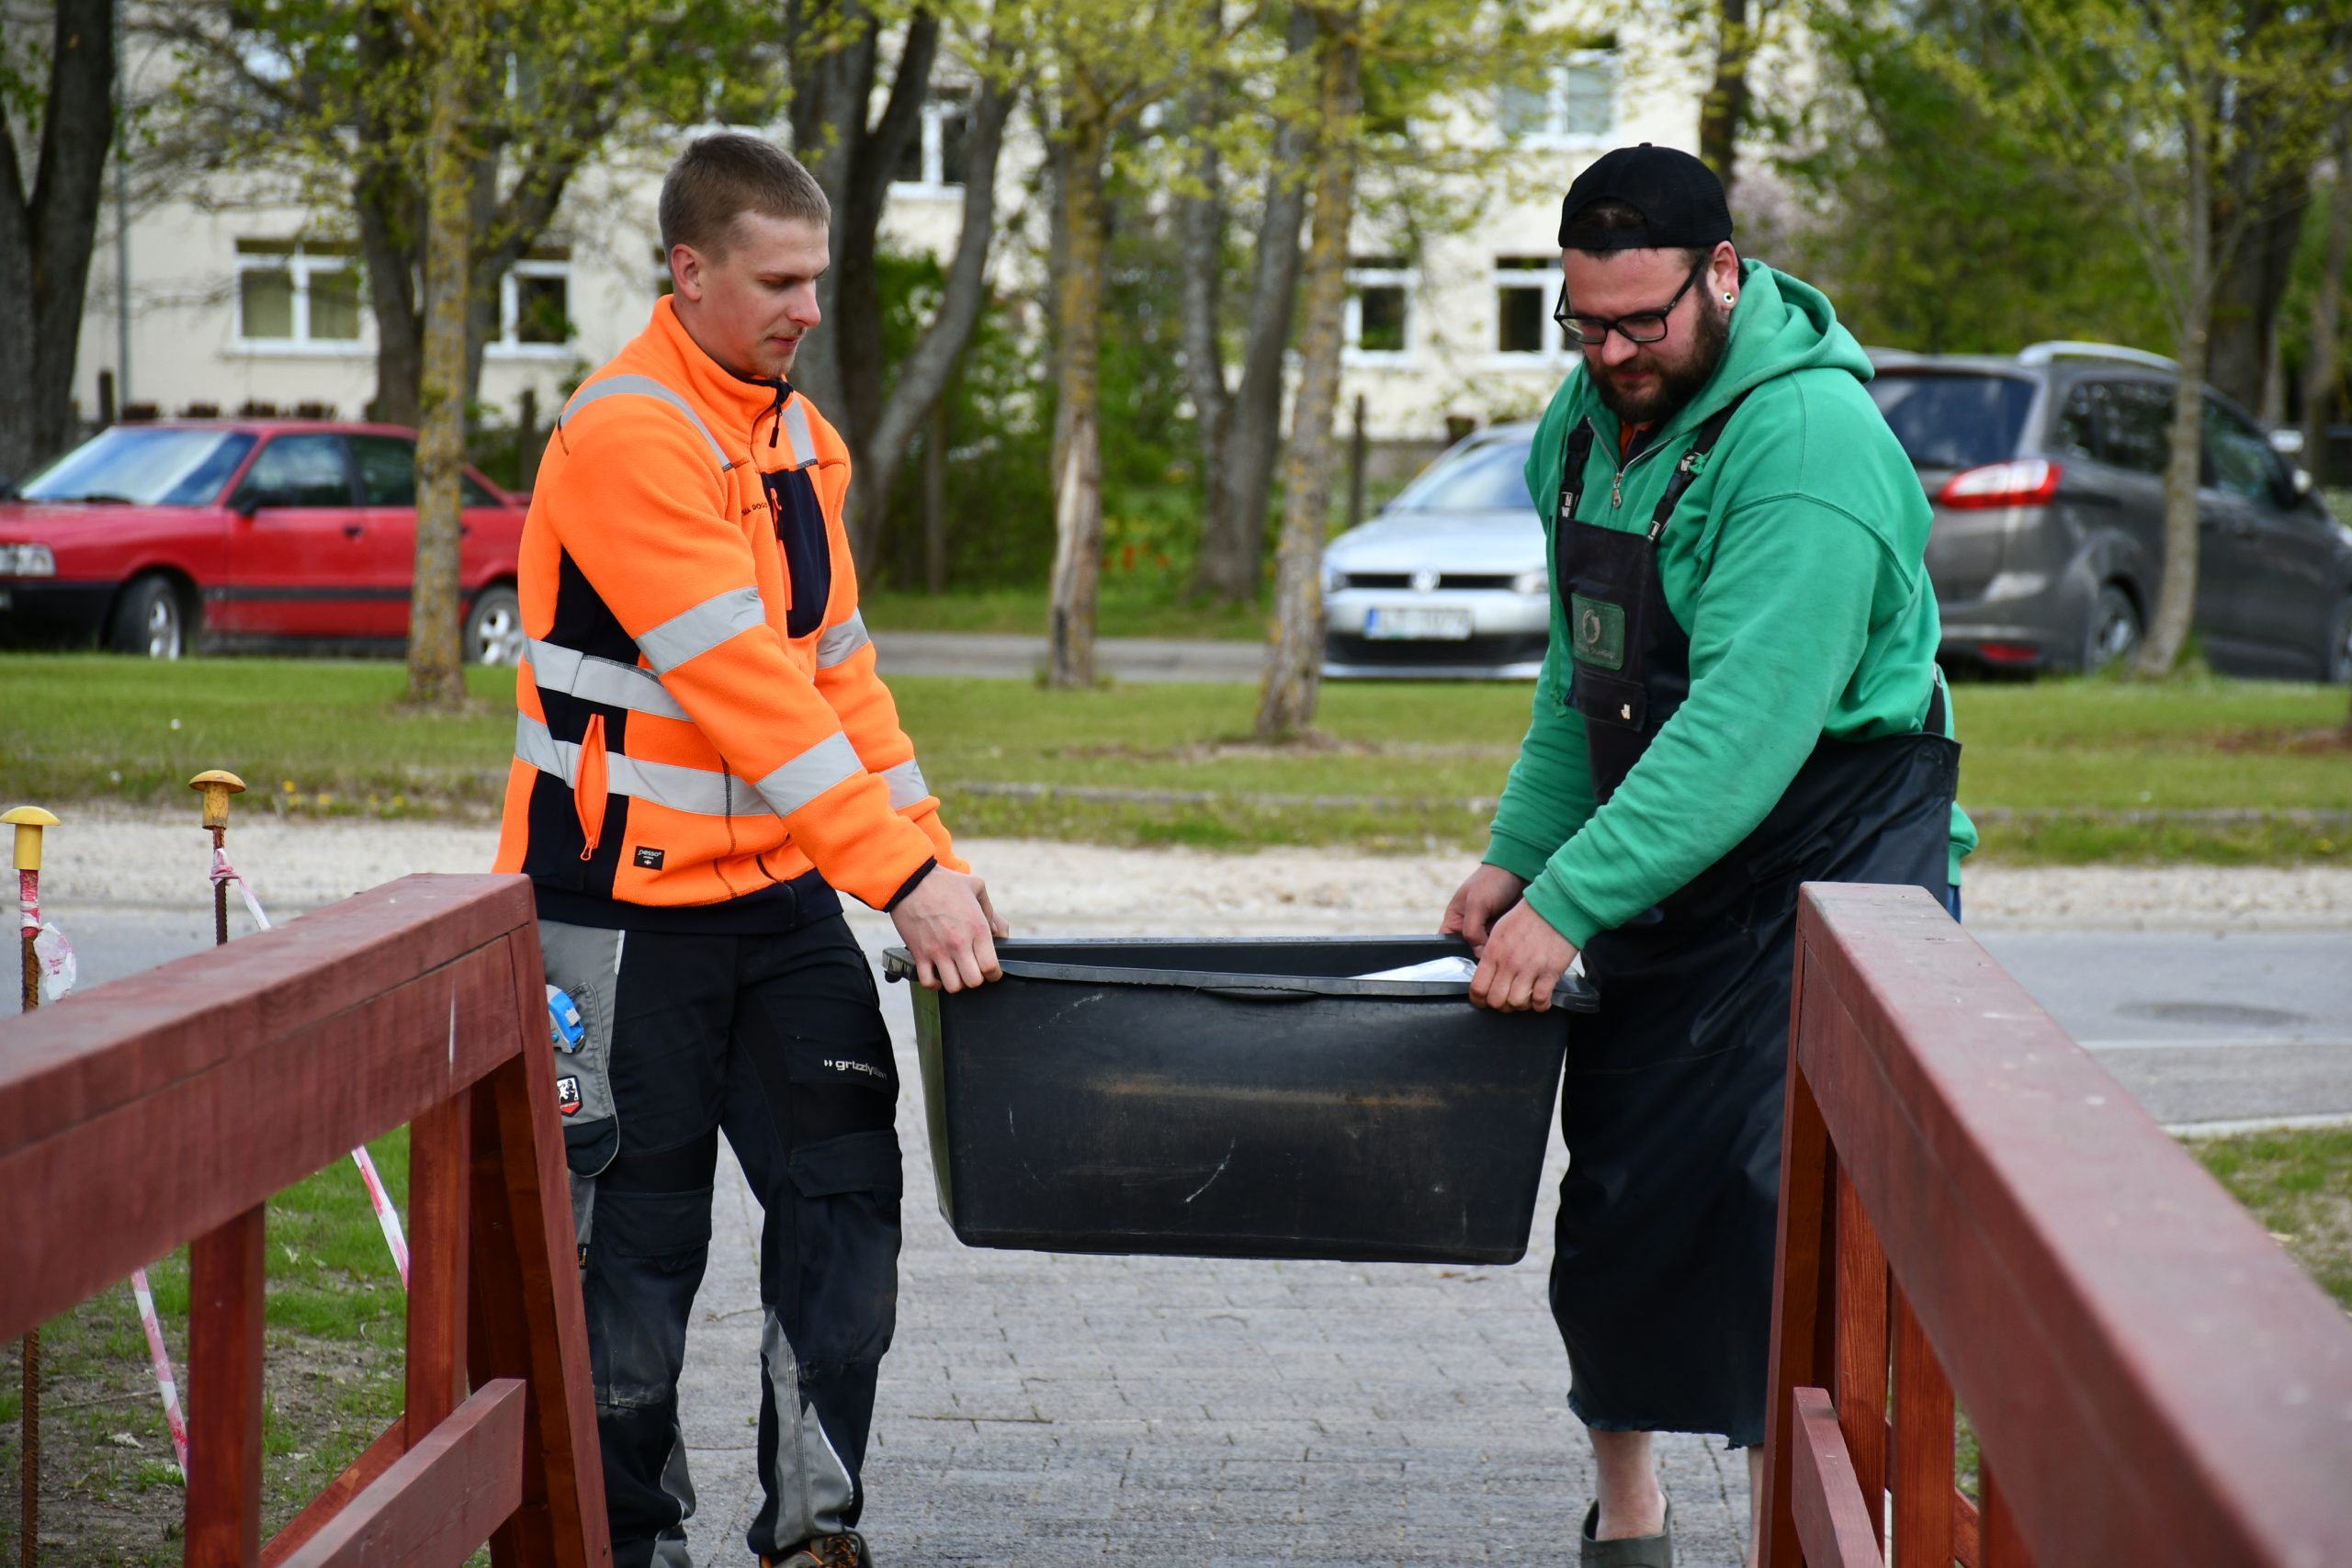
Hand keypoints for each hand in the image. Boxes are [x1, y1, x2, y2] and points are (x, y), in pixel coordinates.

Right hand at [890, 867, 1007, 991]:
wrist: (911, 880)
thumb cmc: (945, 882)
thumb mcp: (976, 887)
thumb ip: (991, 911)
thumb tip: (999, 932)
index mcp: (977, 928)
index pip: (991, 967)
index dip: (994, 974)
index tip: (991, 970)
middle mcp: (959, 943)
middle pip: (974, 981)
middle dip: (976, 979)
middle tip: (972, 970)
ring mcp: (938, 951)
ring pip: (953, 986)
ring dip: (957, 982)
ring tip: (956, 972)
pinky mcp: (919, 953)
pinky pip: (928, 982)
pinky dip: (935, 984)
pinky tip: (938, 975)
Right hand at [1439, 863, 1528, 954]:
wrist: (1520, 870)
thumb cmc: (1492, 881)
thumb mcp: (1477, 903)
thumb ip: (1471, 930)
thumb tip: (1476, 953)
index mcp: (1455, 920)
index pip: (1447, 945)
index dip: (1454, 956)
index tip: (1467, 963)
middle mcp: (1469, 928)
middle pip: (1468, 952)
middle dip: (1476, 957)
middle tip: (1487, 959)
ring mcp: (1486, 931)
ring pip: (1486, 952)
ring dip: (1492, 953)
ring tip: (1501, 952)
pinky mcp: (1502, 932)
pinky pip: (1500, 947)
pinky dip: (1504, 949)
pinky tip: (1511, 948)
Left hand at [1470, 898, 1578, 1012]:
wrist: (1556, 907)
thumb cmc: (1528, 916)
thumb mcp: (1500, 930)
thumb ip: (1491, 953)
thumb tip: (1486, 973)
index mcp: (1493, 952)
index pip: (1478, 987)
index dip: (1479, 1000)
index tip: (1483, 1001)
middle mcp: (1509, 963)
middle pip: (1496, 1001)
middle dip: (1500, 1005)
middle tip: (1506, 1000)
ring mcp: (1530, 969)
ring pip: (1517, 1003)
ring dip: (1520, 1005)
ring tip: (1525, 998)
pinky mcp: (1550, 973)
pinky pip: (1541, 1001)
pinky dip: (1540, 1005)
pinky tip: (1541, 1000)